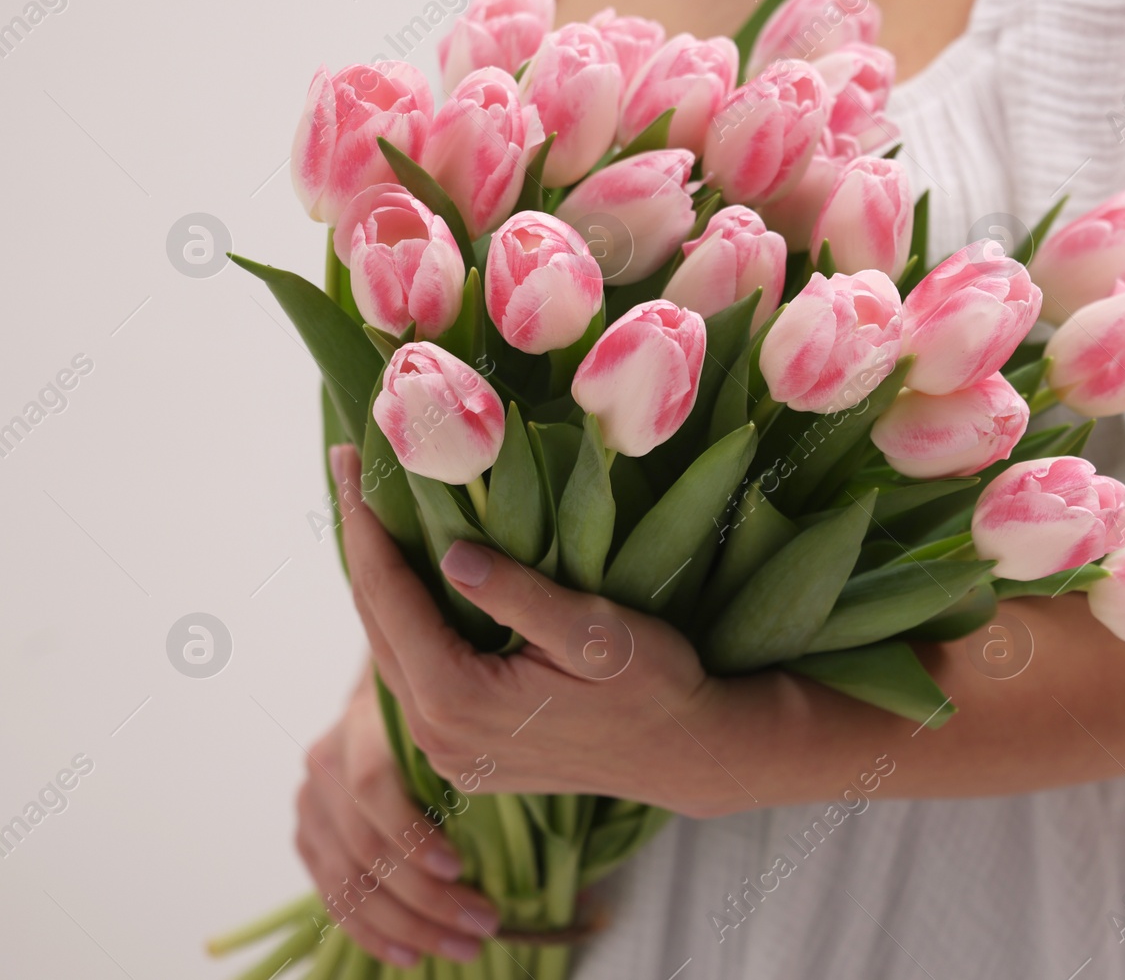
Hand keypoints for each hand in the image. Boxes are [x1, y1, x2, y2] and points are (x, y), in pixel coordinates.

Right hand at [293, 673, 498, 966]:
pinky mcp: (307, 839)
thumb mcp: (454, 714)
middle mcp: (326, 765)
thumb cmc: (439, 713)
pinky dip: (372, 932)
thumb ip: (470, 745)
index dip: (410, 834)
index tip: (459, 868)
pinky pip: (334, 898)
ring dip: (407, 927)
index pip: (372, 788)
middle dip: (426, 898)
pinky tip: (410, 954)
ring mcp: (310, 805)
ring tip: (462, 947)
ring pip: (348, 883)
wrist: (385, 703)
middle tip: (483, 924)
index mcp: (362, 726)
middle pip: (364, 848)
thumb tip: (532, 782)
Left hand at [329, 444, 741, 815]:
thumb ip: (517, 595)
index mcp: (458, 697)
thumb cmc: (654, 686)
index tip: (345, 460)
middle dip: (361, 545)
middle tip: (348, 473)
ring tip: (373, 520)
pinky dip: (407, 626)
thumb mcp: (594, 631)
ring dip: (381, 586)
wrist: (688, 755)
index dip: (364, 523)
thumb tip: (449, 554)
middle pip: (376, 624)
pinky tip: (414, 587)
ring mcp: (449, 753)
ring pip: (392, 654)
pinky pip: (417, 679)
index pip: (388, 595)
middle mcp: (438, 735)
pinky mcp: (468, 757)